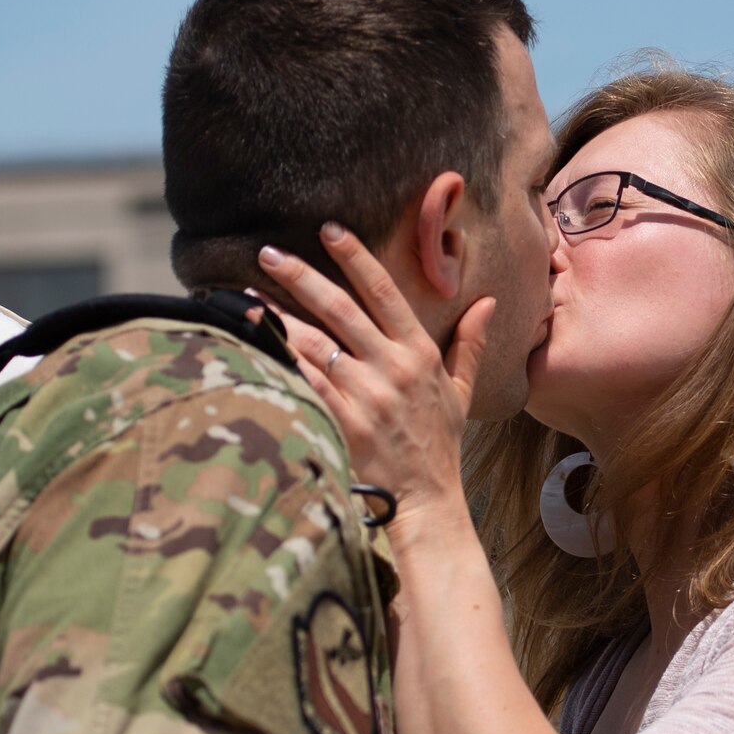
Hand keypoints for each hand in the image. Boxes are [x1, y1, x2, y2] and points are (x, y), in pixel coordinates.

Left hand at [257, 224, 492, 524]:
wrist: (425, 503)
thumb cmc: (438, 448)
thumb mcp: (462, 392)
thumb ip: (471, 344)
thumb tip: (488, 302)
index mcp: (419, 354)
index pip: (383, 293)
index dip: (355, 258)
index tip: (330, 230)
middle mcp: (391, 368)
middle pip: (339, 309)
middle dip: (300, 276)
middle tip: (268, 253)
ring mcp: (365, 396)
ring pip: (313, 344)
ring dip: (277, 317)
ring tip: (245, 297)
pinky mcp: (342, 424)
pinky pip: (304, 384)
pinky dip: (278, 361)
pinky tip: (253, 344)